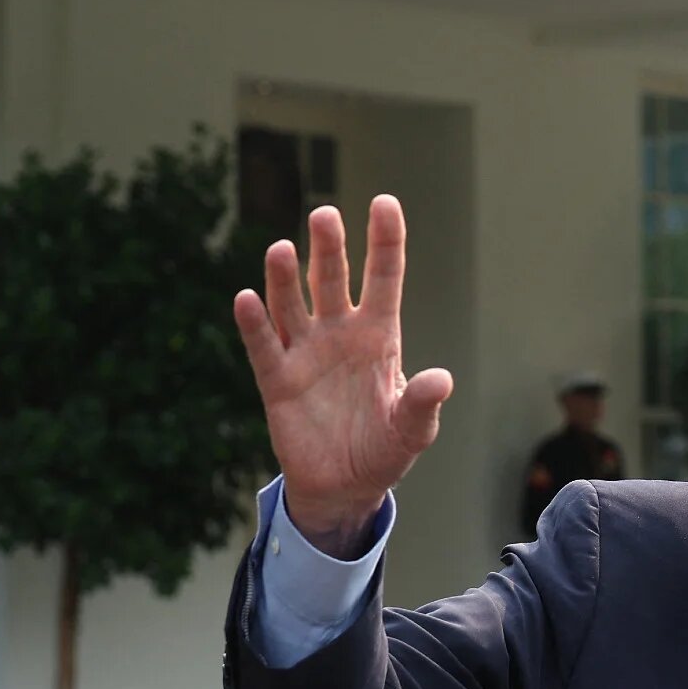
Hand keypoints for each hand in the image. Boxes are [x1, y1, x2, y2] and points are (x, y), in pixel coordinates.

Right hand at [233, 196, 451, 556]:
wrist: (345, 486)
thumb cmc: (385, 450)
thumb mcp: (413, 430)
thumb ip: (423, 404)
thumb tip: (441, 380)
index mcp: (380, 336)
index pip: (384, 278)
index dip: (384, 241)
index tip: (384, 202)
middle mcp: (340, 334)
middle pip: (332, 280)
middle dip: (329, 248)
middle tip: (325, 213)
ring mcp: (305, 353)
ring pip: (292, 304)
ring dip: (285, 278)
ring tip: (283, 248)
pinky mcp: (276, 380)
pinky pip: (264, 346)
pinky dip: (254, 324)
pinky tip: (246, 298)